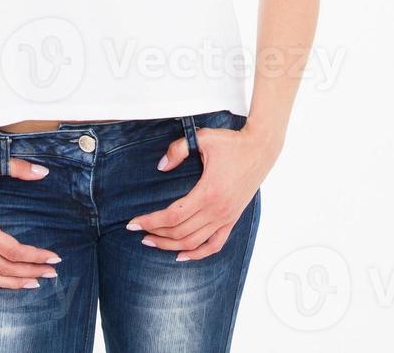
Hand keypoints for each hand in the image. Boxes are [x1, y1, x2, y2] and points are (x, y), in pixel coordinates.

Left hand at [125, 125, 279, 260]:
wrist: (260, 149)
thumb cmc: (232, 143)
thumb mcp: (203, 138)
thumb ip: (177, 150)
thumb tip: (161, 167)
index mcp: (208, 193)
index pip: (172, 216)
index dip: (150, 221)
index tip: (132, 223)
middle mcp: (217, 210)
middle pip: (180, 232)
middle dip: (155, 233)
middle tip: (138, 230)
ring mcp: (226, 217)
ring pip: (194, 242)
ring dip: (170, 245)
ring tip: (152, 241)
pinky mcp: (232, 219)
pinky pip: (215, 245)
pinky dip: (198, 254)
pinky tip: (181, 255)